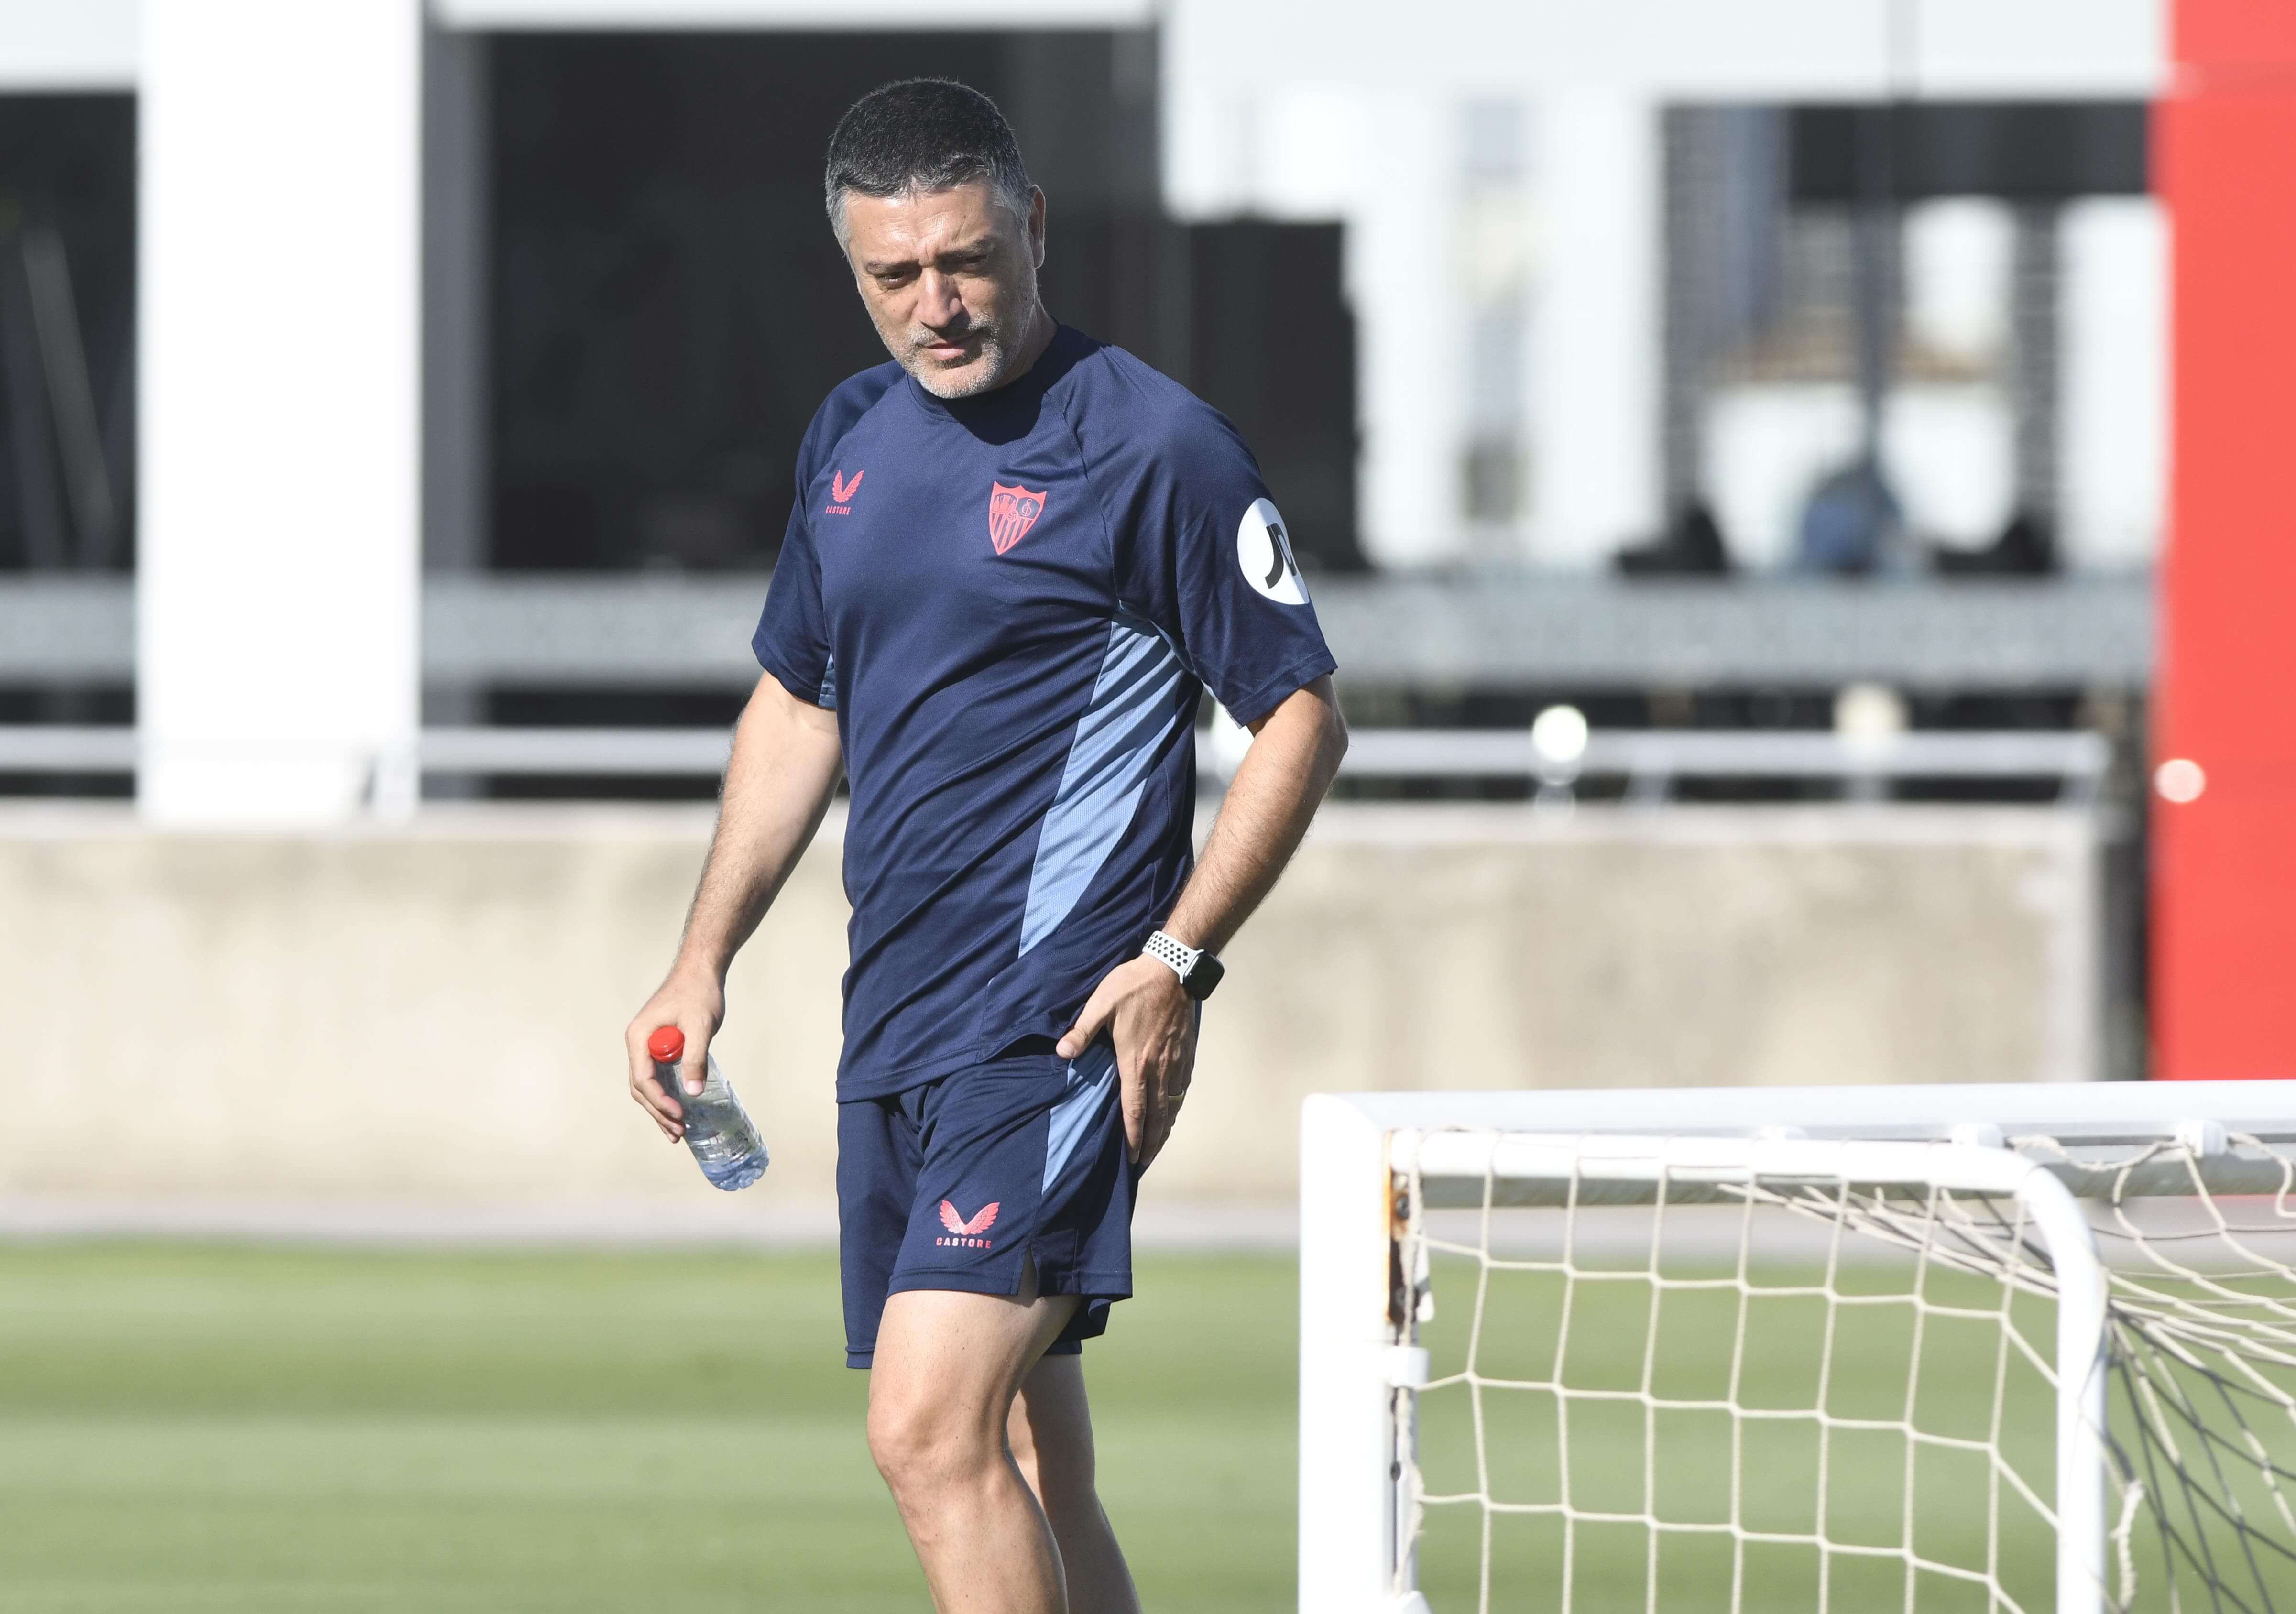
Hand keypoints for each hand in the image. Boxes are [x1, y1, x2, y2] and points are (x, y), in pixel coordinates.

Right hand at [624, 967, 725, 1141]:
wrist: (701, 969)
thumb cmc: (699, 992)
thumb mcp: (700, 1026)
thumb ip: (695, 1058)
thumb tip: (692, 1093)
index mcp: (639, 1037)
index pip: (644, 1079)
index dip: (660, 1101)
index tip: (681, 1114)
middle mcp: (638, 1043)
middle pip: (641, 1087)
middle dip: (658, 1112)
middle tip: (679, 1132)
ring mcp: (647, 1045)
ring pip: (648, 1085)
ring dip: (661, 1108)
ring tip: (678, 1131)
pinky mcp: (660, 1046)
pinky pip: (658, 1075)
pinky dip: (667, 1094)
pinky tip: (679, 1109)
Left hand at [1057, 955, 1195, 1166]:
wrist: (1173, 969)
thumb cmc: (1134, 986)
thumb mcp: (1100, 1004)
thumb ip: (1082, 1031)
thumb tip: (1062, 1052)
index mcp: (1136, 1062)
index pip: (1136, 1109)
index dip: (1134, 1137)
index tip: (1132, 1158)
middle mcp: (1159, 1068)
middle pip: (1158, 1115)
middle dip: (1151, 1142)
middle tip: (1144, 1162)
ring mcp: (1175, 1061)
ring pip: (1173, 1104)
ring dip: (1165, 1128)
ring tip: (1158, 1144)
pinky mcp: (1186, 1052)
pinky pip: (1183, 1087)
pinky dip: (1177, 1105)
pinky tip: (1172, 1110)